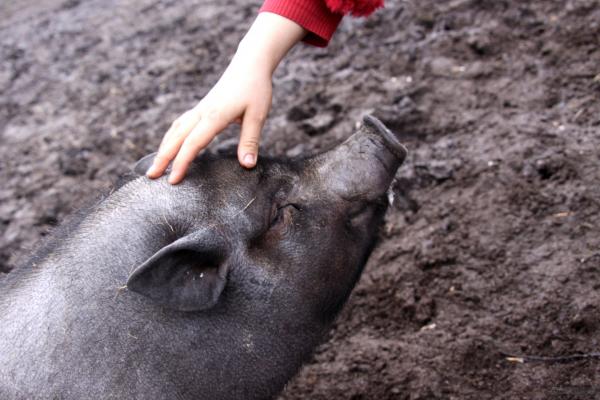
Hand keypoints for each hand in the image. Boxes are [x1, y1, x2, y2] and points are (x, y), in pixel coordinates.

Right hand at [146, 12, 306, 183]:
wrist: (250, 64)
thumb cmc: (255, 88)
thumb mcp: (258, 115)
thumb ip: (250, 141)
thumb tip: (247, 165)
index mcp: (214, 116)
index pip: (193, 143)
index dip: (182, 163)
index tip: (173, 180)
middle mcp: (202, 112)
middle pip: (176, 138)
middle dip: (162, 157)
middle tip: (150, 176)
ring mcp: (200, 109)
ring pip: (175, 130)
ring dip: (164, 147)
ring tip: (155, 164)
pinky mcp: (202, 108)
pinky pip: (181, 124)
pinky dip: (171, 137)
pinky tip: (170, 145)